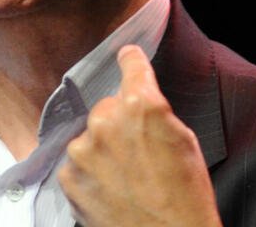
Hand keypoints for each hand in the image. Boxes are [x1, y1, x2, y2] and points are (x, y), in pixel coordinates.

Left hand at [58, 44, 220, 226]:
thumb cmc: (186, 198)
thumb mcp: (185, 142)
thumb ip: (157, 113)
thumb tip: (142, 98)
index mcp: (143, 105)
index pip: (131, 66)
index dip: (131, 61)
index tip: (126, 56)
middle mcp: (107, 120)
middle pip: (107, 107)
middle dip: (119, 123)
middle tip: (138, 153)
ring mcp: (84, 149)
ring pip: (89, 136)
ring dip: (102, 150)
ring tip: (126, 178)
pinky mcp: (69, 177)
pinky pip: (76, 164)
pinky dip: (89, 174)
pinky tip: (111, 190)